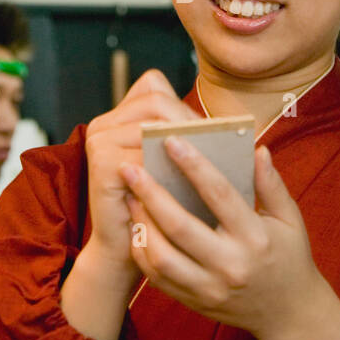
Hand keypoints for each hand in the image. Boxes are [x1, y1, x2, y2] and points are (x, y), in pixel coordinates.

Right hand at [82, 69, 201, 276]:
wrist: (125, 251)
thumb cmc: (157, 209)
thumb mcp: (174, 170)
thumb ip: (191, 143)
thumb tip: (241, 134)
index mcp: (119, 117)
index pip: (154, 87)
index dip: (185, 106)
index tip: (212, 130)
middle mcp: (104, 123)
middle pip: (156, 101)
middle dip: (190, 121)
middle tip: (219, 143)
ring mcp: (99, 140)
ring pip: (153, 124)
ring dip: (185, 140)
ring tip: (211, 159)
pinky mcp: (102, 163)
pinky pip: (146, 156)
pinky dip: (171, 166)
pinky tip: (192, 180)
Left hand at [122, 137, 333, 339]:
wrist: (290, 313)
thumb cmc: (289, 256)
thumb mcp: (290, 219)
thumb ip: (271, 184)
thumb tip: (256, 149)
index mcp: (255, 237)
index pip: (219, 195)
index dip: (193, 165)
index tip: (170, 141)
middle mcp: (231, 265)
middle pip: (180, 226)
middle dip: (150, 194)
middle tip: (129, 168)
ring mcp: (210, 288)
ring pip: (161, 257)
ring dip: (141, 224)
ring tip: (130, 197)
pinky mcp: (196, 302)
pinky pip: (158, 278)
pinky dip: (142, 252)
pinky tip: (137, 227)